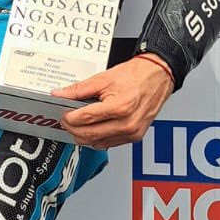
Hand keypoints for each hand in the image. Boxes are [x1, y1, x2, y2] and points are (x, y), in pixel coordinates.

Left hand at [52, 55, 173, 149]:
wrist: (158, 76)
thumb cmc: (137, 75)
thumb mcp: (104, 78)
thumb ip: (79, 89)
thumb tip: (61, 94)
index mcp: (119, 107)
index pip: (85, 119)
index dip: (69, 117)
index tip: (63, 113)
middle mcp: (127, 124)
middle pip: (88, 135)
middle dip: (72, 129)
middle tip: (66, 119)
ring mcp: (132, 132)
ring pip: (97, 143)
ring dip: (83, 136)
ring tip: (78, 123)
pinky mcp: (135, 137)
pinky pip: (109, 144)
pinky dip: (97, 138)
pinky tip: (93, 128)